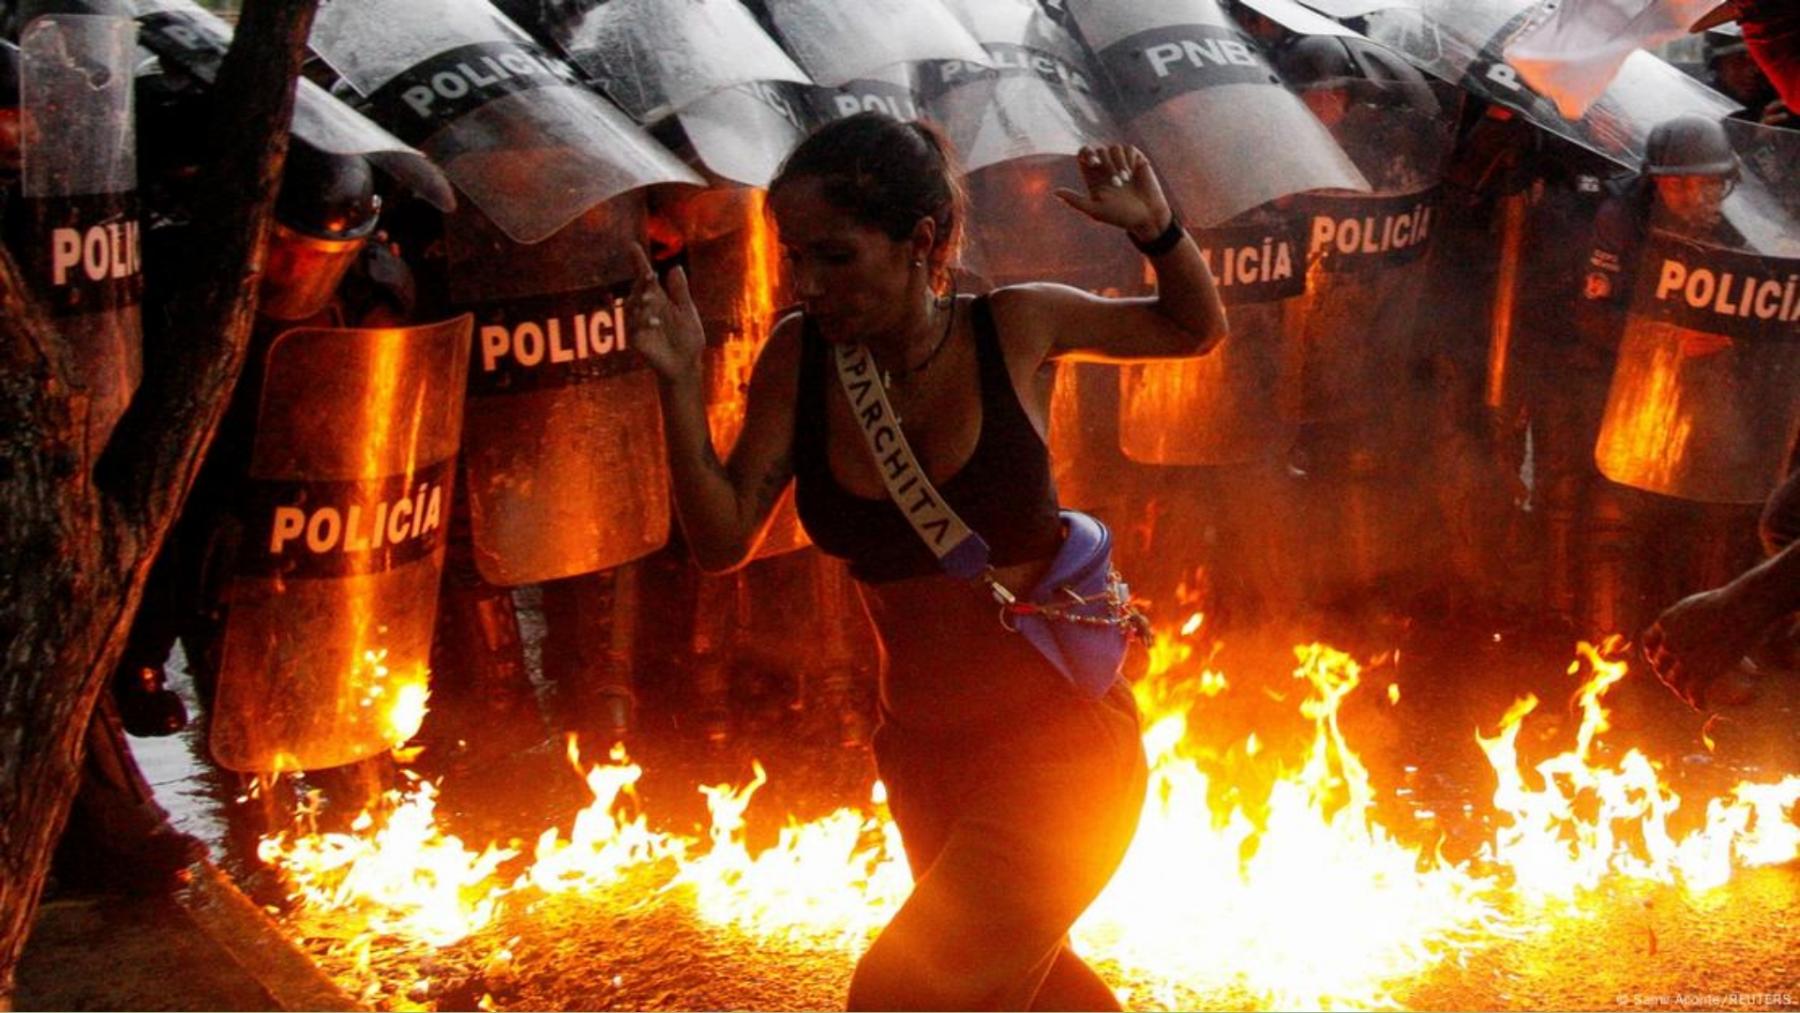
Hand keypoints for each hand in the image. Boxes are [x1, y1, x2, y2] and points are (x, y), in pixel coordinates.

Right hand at [626, 243, 704, 384]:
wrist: (686, 364)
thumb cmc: (687, 337)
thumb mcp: (687, 311)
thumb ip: (680, 291)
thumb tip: (675, 267)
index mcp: (658, 299)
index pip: (645, 278)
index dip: (638, 262)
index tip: (632, 245)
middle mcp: (645, 308)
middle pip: (638, 290)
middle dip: (642, 283)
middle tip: (648, 274)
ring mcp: (638, 323)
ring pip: (634, 307)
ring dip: (641, 301)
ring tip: (651, 296)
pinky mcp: (636, 339)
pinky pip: (636, 328)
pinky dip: (644, 323)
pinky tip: (655, 321)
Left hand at [1054, 144, 1173, 240]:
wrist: (1146, 217)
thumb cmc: (1120, 217)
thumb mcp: (1095, 210)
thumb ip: (1075, 200)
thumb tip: (1055, 192)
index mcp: (1094, 177)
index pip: (1083, 154)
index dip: (1085, 153)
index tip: (1093, 163)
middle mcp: (1106, 168)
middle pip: (1098, 150)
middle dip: (1104, 162)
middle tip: (1114, 180)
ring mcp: (1122, 163)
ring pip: (1113, 148)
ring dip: (1118, 164)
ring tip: (1124, 181)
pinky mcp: (1136, 160)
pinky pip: (1129, 149)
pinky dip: (1129, 159)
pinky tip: (1132, 173)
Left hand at [1641, 586, 1762, 709]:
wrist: (1742, 609)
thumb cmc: (1728, 602)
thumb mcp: (1698, 606)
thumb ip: (1688, 619)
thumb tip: (1695, 627)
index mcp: (1666, 622)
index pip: (1649, 642)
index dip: (1653, 653)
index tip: (1657, 660)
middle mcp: (1670, 641)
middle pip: (1660, 664)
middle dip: (1666, 674)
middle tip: (1675, 682)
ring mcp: (1684, 659)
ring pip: (1675, 681)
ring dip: (1680, 691)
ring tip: (1688, 696)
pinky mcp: (1702, 672)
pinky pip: (1694, 693)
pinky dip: (1697, 702)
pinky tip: (1702, 706)